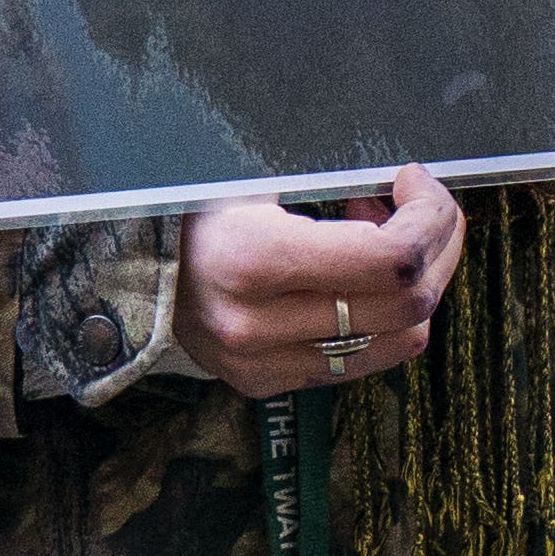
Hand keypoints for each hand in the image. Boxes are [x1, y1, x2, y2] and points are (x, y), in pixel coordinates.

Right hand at [172, 168, 464, 398]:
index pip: (394, 259)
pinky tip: (353, 278)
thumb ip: (333, 178)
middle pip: (409, 303)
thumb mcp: (252, 174)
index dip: (430, 216)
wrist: (118, 266)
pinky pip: (360, 359)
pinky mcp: (264, 381)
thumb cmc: (191, 206)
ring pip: (399, 341)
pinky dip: (380, 316)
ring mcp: (261, 363)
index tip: (415, 180)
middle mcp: (257, 325)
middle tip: (416, 208)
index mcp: (253, 261)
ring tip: (381, 240)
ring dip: (414, 285)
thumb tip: (409, 183)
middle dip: (436, 247)